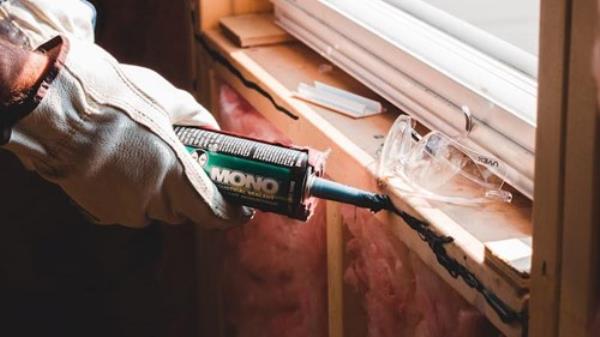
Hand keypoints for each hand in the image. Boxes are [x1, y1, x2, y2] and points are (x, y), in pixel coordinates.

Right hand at [3, 36, 252, 228]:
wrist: (52, 106)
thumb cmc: (112, 97)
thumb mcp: (165, 98)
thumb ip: (196, 117)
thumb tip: (214, 129)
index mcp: (174, 175)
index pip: (213, 213)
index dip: (231, 214)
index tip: (241, 210)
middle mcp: (152, 200)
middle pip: (185, 211)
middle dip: (194, 195)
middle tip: (194, 170)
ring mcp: (123, 208)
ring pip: (156, 210)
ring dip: (162, 193)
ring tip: (153, 159)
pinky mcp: (99, 210)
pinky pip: (130, 207)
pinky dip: (136, 192)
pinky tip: (127, 165)